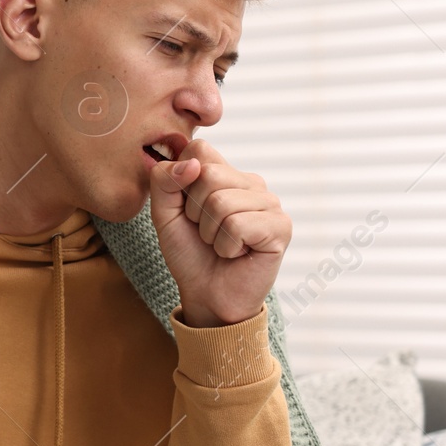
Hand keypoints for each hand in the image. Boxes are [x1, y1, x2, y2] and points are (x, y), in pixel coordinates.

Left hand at [148, 133, 290, 327]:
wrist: (207, 295)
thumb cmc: (190, 254)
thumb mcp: (165, 214)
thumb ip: (164, 181)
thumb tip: (192, 164)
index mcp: (226, 173)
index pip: (199, 149)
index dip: (182, 183)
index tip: (189, 211)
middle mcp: (251, 183)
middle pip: (209, 175)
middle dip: (195, 212)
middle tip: (206, 233)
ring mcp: (270, 203)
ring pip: (222, 202)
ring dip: (210, 233)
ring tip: (221, 245)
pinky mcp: (281, 226)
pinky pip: (238, 225)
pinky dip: (226, 246)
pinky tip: (237, 254)